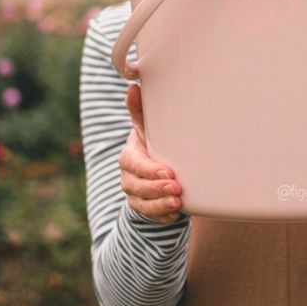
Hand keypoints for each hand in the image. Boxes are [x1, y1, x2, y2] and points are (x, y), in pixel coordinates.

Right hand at [118, 84, 183, 223]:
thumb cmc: (153, 143)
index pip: (133, 164)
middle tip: (176, 188)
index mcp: (130, 155)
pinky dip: (163, 217)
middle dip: (156, 189)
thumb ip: (139, 110)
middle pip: (137, 187)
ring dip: (161, 205)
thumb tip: (134, 87)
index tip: (168, 171)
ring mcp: (136, 196)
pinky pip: (152, 218)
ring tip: (178, 202)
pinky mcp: (145, 210)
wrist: (154, 169)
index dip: (149, 170)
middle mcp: (129, 177)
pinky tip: (176, 214)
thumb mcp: (147, 127)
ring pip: (143, 205)